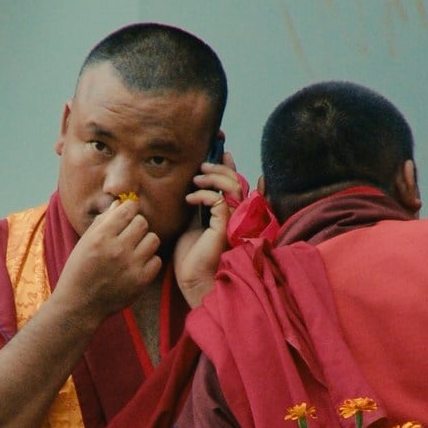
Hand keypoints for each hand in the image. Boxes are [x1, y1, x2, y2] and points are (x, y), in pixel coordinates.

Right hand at [55, 198, 162, 319]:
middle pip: (142, 223)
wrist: (80, 305)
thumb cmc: (79, 270)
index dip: (128, 209)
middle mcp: (117, 249)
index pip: (128, 209)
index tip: (126, 215)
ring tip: (133, 250)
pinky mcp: (141, 281)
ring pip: (153, 239)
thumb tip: (120, 204)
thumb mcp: (85, 242)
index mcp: (101, 237)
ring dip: (144, 242)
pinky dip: (148, 261)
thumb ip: (103, 221)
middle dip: (136, 226)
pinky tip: (136, 265)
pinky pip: (156, 260)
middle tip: (128, 235)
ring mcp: (131, 266)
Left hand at [175, 150, 242, 305]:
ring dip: (214, 178)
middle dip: (220, 166)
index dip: (227, 163)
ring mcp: (234, 221)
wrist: (192, 280)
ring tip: (197, 179)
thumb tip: (194, 185)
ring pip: (233, 186)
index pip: (233, 182)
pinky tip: (190, 199)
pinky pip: (220, 201)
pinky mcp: (227, 227)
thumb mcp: (192, 223)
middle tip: (203, 164)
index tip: (218, 147)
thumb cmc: (191, 257)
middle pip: (237, 180)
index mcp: (230, 213)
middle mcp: (237, 215)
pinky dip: (204, 195)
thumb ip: (199, 205)